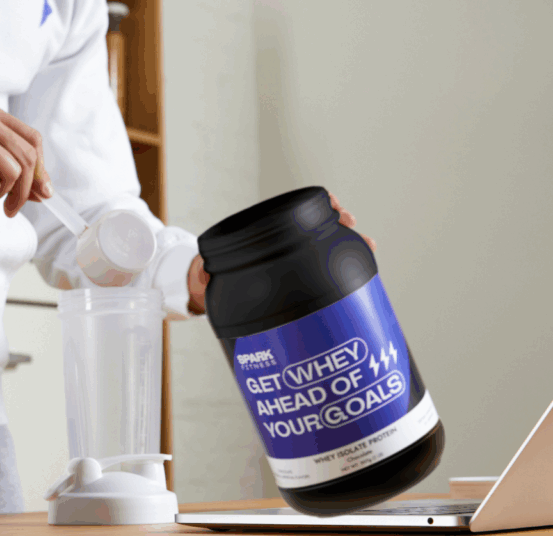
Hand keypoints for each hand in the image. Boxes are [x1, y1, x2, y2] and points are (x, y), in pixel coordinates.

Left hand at [185, 194, 375, 314]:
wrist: (212, 293)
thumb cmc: (208, 274)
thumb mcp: (206, 272)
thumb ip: (203, 274)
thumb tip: (203, 276)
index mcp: (265, 232)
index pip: (297, 210)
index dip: (319, 204)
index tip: (333, 206)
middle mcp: (284, 243)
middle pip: (320, 227)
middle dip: (342, 223)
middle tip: (354, 228)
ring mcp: (294, 261)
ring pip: (328, 248)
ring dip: (350, 245)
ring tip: (369, 248)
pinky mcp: (301, 281)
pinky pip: (327, 271)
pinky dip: (346, 268)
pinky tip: (362, 272)